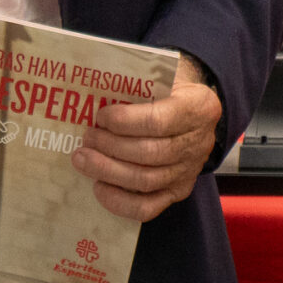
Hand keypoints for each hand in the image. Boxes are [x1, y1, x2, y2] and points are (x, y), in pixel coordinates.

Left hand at [73, 52, 222, 222]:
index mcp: (199, 106)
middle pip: (151, 153)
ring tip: (82, 159)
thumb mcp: (160, 75)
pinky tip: (98, 187)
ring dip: (108, 171)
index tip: (100, 116)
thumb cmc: (167, 88)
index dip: (125, 121)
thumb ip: (135, 83)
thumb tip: (93, 93)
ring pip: (145, 181)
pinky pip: (147, 207)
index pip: (159, 121)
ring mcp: (189, 170)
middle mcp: (199, 142)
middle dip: (111, 146)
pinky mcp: (178, 191)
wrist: (190, 108)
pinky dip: (119, 202)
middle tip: (87, 137)